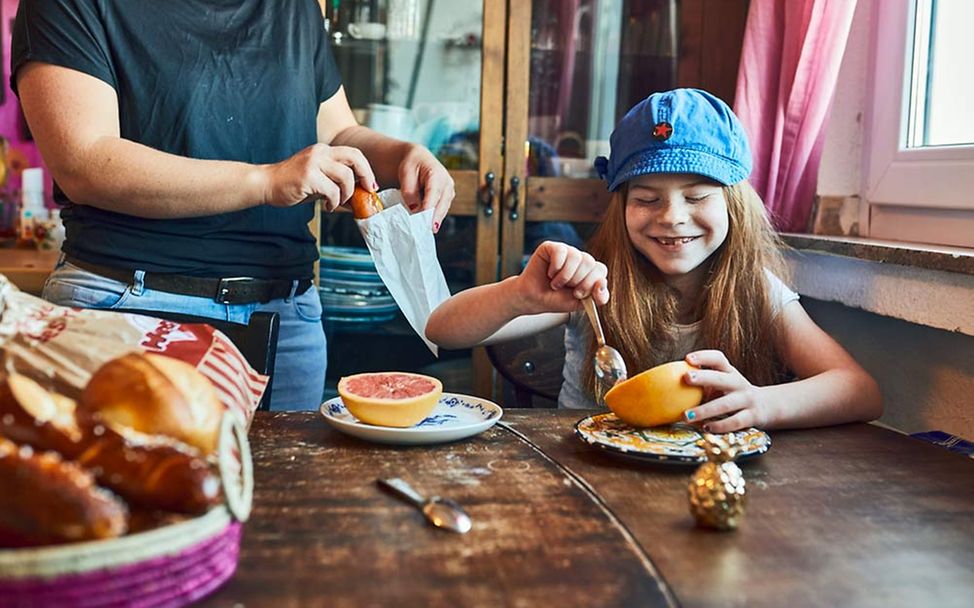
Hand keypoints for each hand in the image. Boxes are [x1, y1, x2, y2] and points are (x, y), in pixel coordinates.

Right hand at [262, 144, 376, 211]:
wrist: (265, 184)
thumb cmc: (291, 184)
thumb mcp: (317, 179)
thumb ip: (335, 183)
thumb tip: (357, 197)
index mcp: (323, 150)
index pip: (354, 154)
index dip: (367, 169)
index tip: (371, 185)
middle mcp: (320, 153)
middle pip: (355, 158)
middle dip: (366, 176)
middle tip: (367, 192)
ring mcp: (313, 163)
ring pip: (346, 177)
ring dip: (346, 194)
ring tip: (337, 202)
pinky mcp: (308, 177)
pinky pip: (332, 191)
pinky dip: (334, 202)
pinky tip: (327, 206)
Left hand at [397, 145, 453, 231]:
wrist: (419, 159)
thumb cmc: (411, 164)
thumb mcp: (405, 174)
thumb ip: (409, 191)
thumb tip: (414, 209)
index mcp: (437, 175)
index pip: (433, 196)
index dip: (427, 211)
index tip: (420, 224)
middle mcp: (447, 184)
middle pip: (441, 206)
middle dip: (431, 220)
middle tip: (421, 233)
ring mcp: (449, 192)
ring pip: (442, 211)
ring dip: (433, 221)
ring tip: (421, 231)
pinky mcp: (447, 198)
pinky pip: (441, 211)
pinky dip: (433, 218)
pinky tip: (425, 225)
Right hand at [513, 241, 607, 314]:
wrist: (533, 300)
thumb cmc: (555, 299)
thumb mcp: (581, 303)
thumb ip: (597, 297)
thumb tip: (602, 284)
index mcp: (589, 271)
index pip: (601, 270)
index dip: (592, 283)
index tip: (579, 294)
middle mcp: (579, 259)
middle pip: (590, 262)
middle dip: (577, 281)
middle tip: (566, 289)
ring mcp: (566, 251)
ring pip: (576, 257)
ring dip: (565, 276)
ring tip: (556, 284)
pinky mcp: (551, 247)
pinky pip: (561, 251)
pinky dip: (556, 266)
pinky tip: (550, 273)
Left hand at [680, 350, 768, 431]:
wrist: (768, 406)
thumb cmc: (734, 394)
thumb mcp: (723, 384)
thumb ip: (703, 383)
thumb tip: (666, 384)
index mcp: (729, 372)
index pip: (719, 358)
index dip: (704, 356)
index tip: (687, 359)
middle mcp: (738, 383)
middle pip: (721, 378)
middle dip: (703, 377)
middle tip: (685, 378)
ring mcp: (746, 400)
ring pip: (725, 404)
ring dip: (705, 410)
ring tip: (686, 415)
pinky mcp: (752, 416)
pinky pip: (735, 422)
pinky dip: (720, 426)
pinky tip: (706, 428)